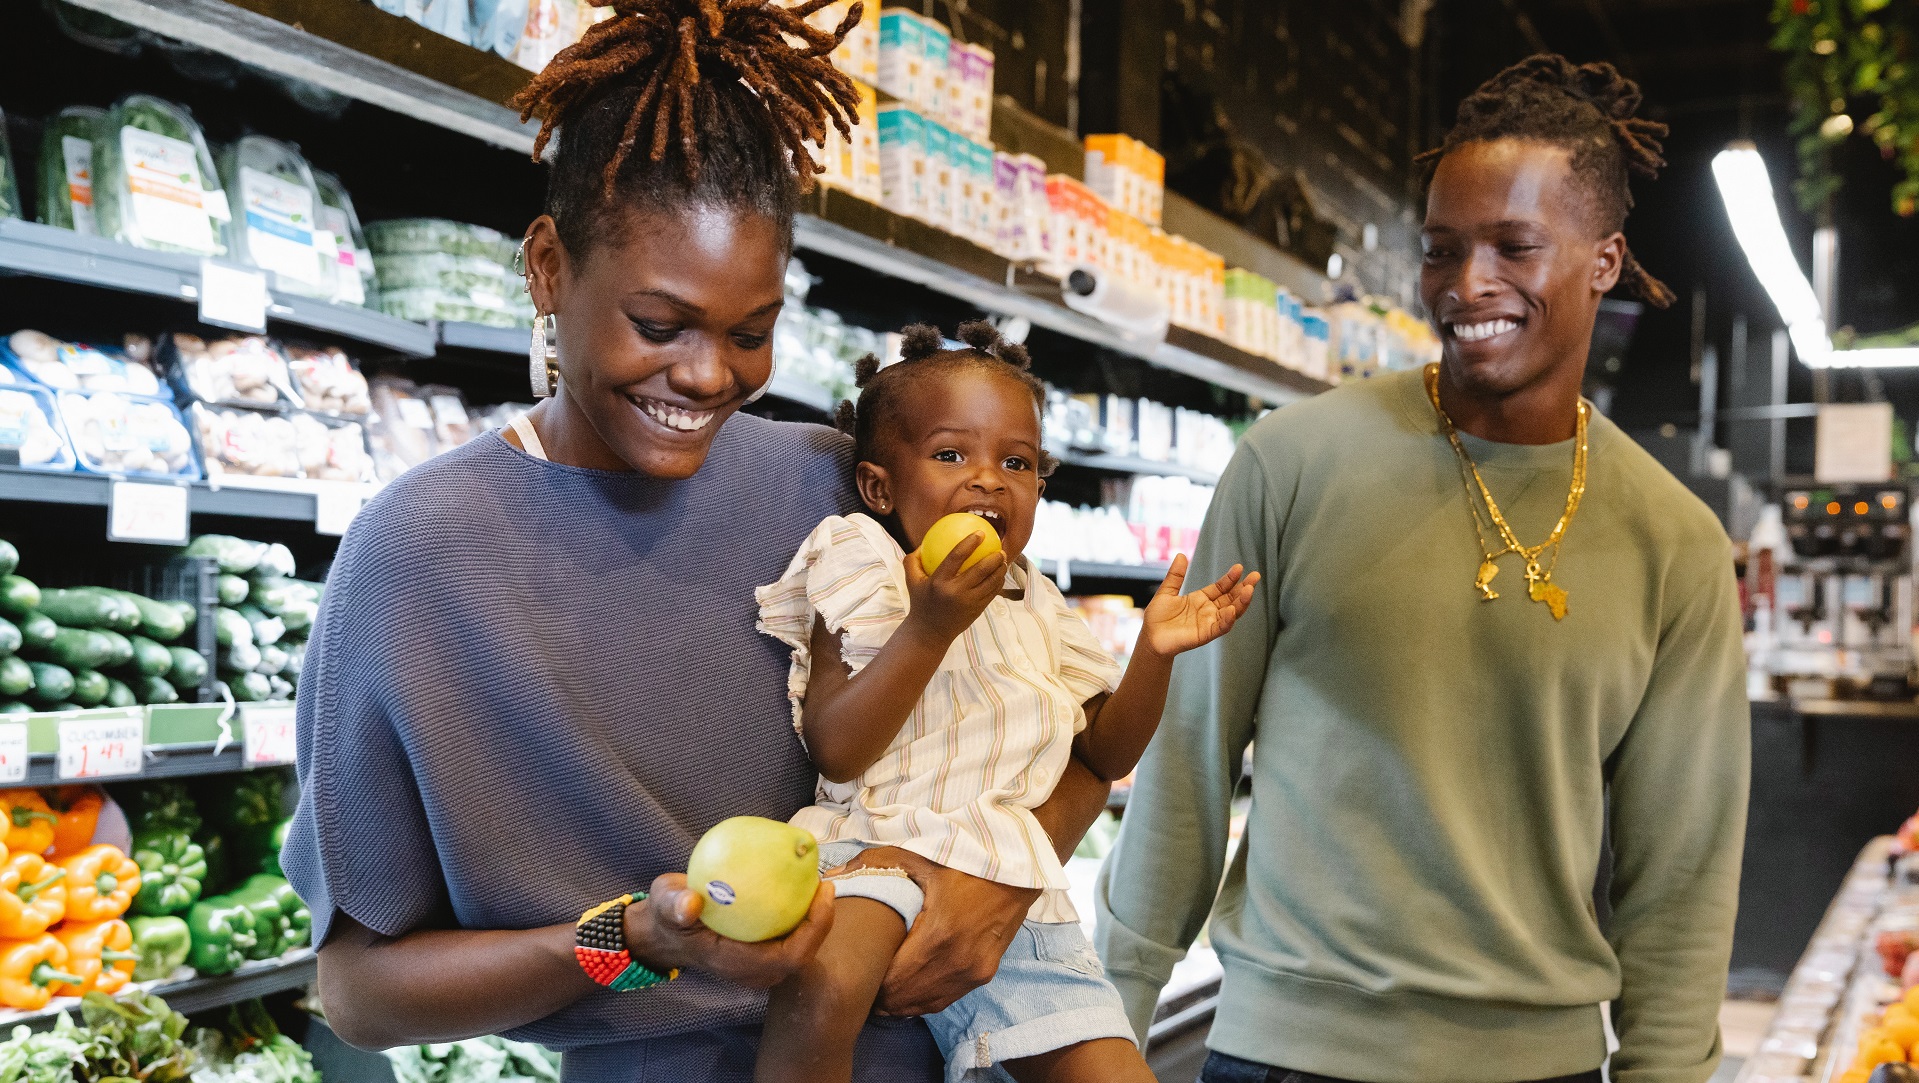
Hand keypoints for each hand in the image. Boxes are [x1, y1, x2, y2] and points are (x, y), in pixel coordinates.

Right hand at [624, 872, 834, 990]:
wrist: (666, 931)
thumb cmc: (669, 916)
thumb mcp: (665, 904)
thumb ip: (673, 904)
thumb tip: (689, 902)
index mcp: (738, 965)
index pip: (790, 957)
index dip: (814, 930)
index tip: (821, 892)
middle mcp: (755, 971)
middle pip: (804, 952)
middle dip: (822, 921)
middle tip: (824, 881)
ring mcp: (760, 965)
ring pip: (800, 945)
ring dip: (815, 917)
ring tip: (818, 880)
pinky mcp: (761, 953)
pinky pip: (790, 936)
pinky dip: (800, 913)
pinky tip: (801, 883)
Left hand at [825, 847, 1034, 1015]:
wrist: (1018, 872)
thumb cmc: (966, 862)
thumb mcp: (920, 856)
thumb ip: (874, 864)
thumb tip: (833, 877)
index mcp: (939, 936)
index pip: (893, 981)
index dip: (870, 982)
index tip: (854, 971)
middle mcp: (958, 963)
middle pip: (905, 999)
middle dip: (880, 995)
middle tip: (861, 982)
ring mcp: (973, 973)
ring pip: (924, 1005)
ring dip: (900, 1002)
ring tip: (879, 989)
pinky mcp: (983, 976)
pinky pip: (944, 1000)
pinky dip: (922, 1000)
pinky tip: (906, 990)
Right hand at [902, 533, 1006, 643]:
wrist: (929, 633)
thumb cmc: (920, 602)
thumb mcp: (911, 581)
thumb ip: (913, 561)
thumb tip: (923, 543)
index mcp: (939, 582)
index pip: (956, 557)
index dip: (970, 543)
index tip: (980, 533)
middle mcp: (956, 592)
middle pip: (981, 570)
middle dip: (995, 557)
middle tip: (1000, 548)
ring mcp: (969, 602)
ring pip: (992, 582)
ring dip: (1001, 569)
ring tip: (1004, 559)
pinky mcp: (977, 610)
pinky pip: (993, 593)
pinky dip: (998, 582)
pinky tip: (1000, 574)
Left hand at [1138, 555, 1259, 658]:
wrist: (1149, 637)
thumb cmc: (1157, 617)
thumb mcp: (1167, 592)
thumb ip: (1176, 575)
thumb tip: (1181, 555)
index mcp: (1201, 600)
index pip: (1221, 588)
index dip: (1230, 578)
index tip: (1239, 567)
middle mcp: (1208, 611)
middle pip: (1231, 598)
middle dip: (1244, 588)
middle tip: (1255, 576)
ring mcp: (1208, 623)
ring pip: (1230, 613)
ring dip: (1241, 602)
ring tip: (1249, 590)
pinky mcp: (1205, 635)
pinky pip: (1219, 627)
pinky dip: (1227, 620)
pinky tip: (1231, 610)